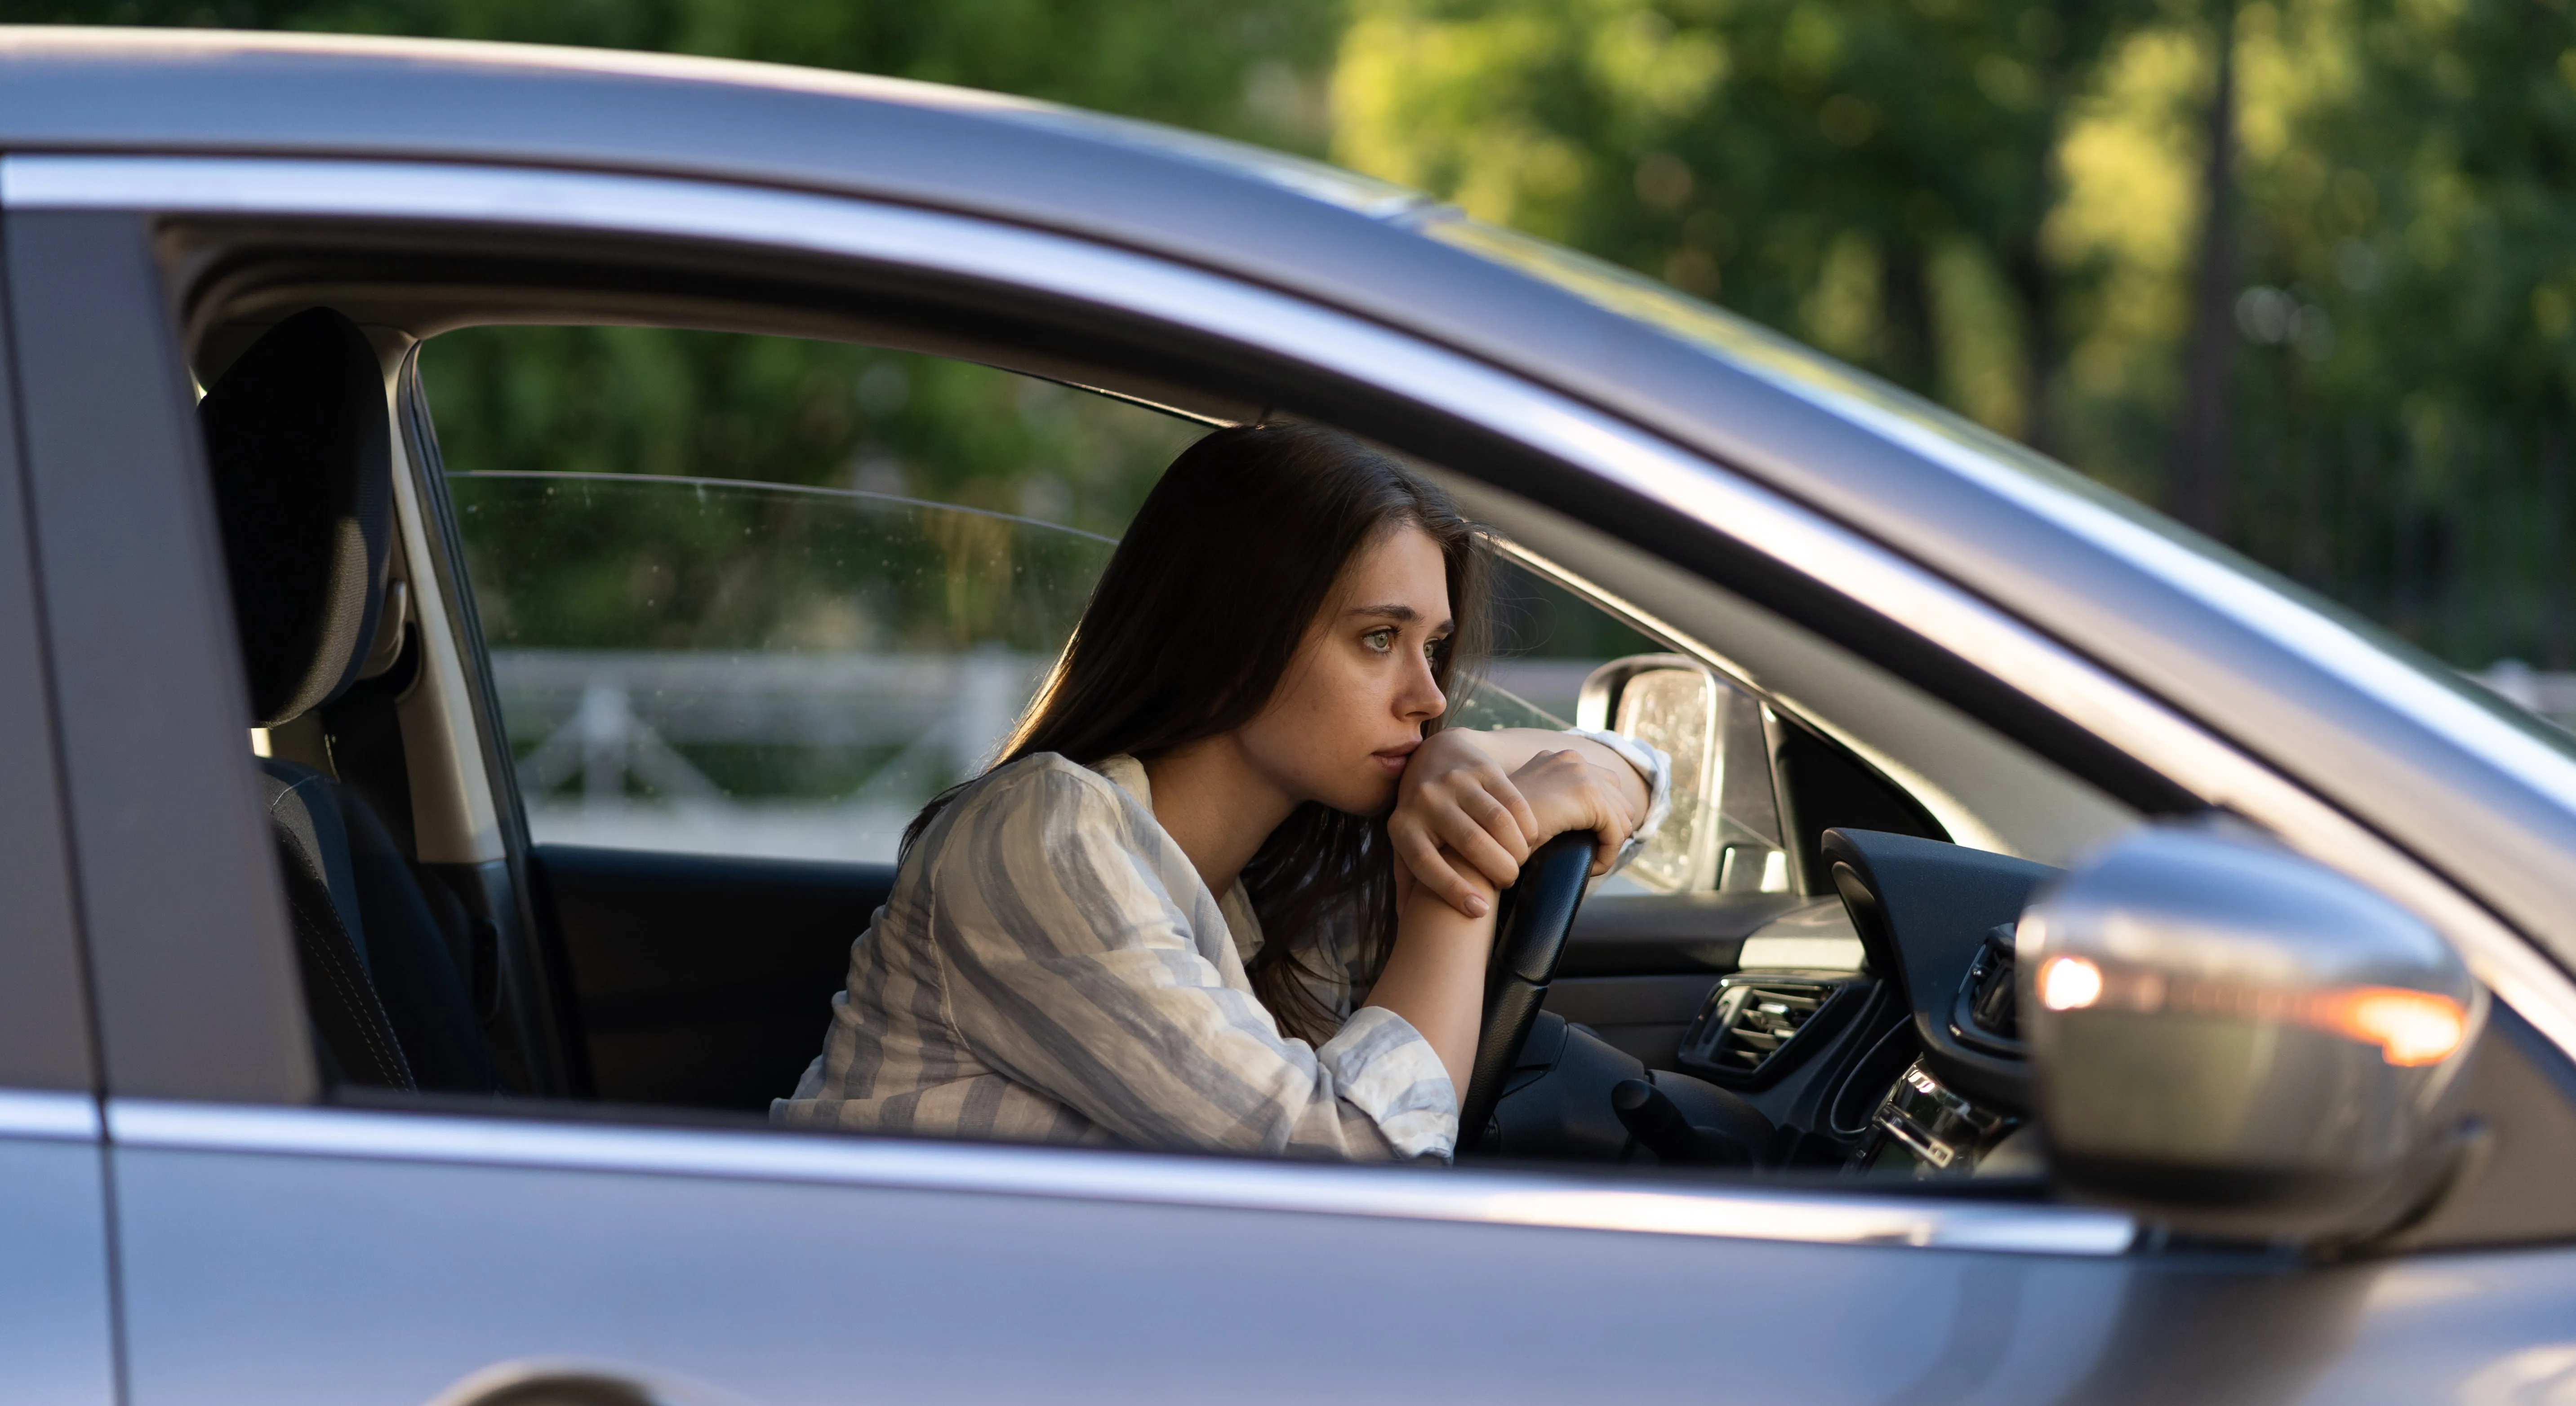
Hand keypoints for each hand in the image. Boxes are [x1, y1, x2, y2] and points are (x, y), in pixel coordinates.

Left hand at [1388, 729, 1541, 917]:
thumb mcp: (1406, 842)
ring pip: (1497, 821)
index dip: (1454, 891)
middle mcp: (1425, 800)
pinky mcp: (1482, 767)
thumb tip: (1407, 924)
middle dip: (1498, 870)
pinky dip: (1527, 826)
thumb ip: (1407, 880)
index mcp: (1402, 827)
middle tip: (1507, 881)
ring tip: (1519, 861)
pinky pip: (1514, 801)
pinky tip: (1530, 839)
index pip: (1427, 864)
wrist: (1433, 755)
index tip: (1480, 911)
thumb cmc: (1422, 815)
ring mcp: (1454, 780)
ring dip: (1516, 849)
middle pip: (1470, 842)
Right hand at [1509, 749, 1643, 876]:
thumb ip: (1556, 803)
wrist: (1486, 837)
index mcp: (1559, 760)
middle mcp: (1571, 759)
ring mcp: (1580, 772)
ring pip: (1622, 816)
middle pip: (1619, 799)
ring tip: (1589, 863)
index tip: (1587, 844)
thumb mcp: (1534, 810)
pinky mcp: (1587, 795)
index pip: (1605, 787)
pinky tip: (1590, 868)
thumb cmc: (1503, 833)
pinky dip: (1608, 854)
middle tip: (1591, 857)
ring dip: (1609, 843)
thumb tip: (1585, 820)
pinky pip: (1616, 831)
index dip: (1603, 821)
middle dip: (1610, 831)